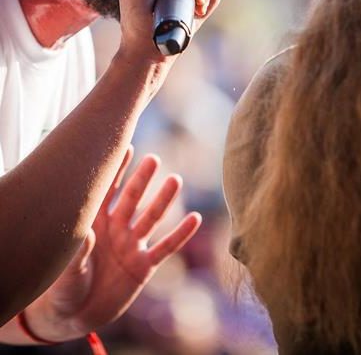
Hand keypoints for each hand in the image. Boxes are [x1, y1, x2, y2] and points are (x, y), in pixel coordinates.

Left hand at [29, 148, 200, 340]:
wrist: (74, 316)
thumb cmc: (62, 287)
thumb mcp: (65, 272)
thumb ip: (78, 252)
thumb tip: (90, 233)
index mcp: (95, 223)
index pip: (106, 191)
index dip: (116, 171)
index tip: (124, 147)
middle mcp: (116, 229)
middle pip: (132, 199)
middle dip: (142, 179)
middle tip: (153, 159)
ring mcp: (132, 246)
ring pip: (151, 218)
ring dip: (163, 200)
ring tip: (175, 180)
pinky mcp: (144, 266)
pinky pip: (165, 248)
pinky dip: (180, 234)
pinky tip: (195, 219)